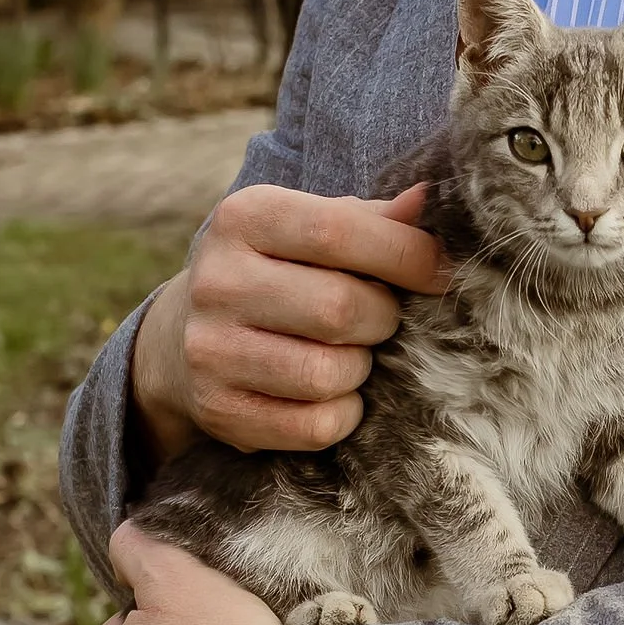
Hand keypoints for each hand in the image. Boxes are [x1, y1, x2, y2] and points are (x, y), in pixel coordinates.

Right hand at [132, 182, 449, 459]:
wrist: (184, 337)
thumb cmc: (279, 270)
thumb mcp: (313, 228)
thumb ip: (372, 218)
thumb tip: (430, 199)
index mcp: (245, 217)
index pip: (339, 231)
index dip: (406, 255)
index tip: (439, 272)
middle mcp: (217, 281)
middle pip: (339, 309)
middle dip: (383, 318)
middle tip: (383, 318)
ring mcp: (210, 349)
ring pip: (327, 374)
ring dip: (361, 369)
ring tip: (351, 352)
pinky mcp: (218, 410)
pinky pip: (314, 425)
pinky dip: (343, 413)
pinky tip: (332, 392)